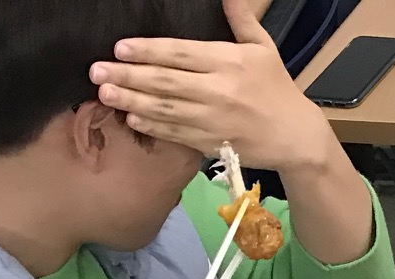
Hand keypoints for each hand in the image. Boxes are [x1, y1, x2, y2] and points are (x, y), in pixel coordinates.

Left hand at [90, 0, 340, 172]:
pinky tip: (131, 117)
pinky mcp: (213, 143)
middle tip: (98, 70)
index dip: (148, 50)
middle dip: (129, 75)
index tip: (120, 47)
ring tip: (105, 92)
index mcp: (229, 62)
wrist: (296, 136)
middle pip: (166, 82)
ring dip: (132, 100)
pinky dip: (152, 126)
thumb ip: (241, 20)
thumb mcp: (263, 49)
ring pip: (166, 109)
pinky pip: (176, 134)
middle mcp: (219, 90)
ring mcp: (214, 119)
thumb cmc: (278, 89)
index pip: (181, 54)